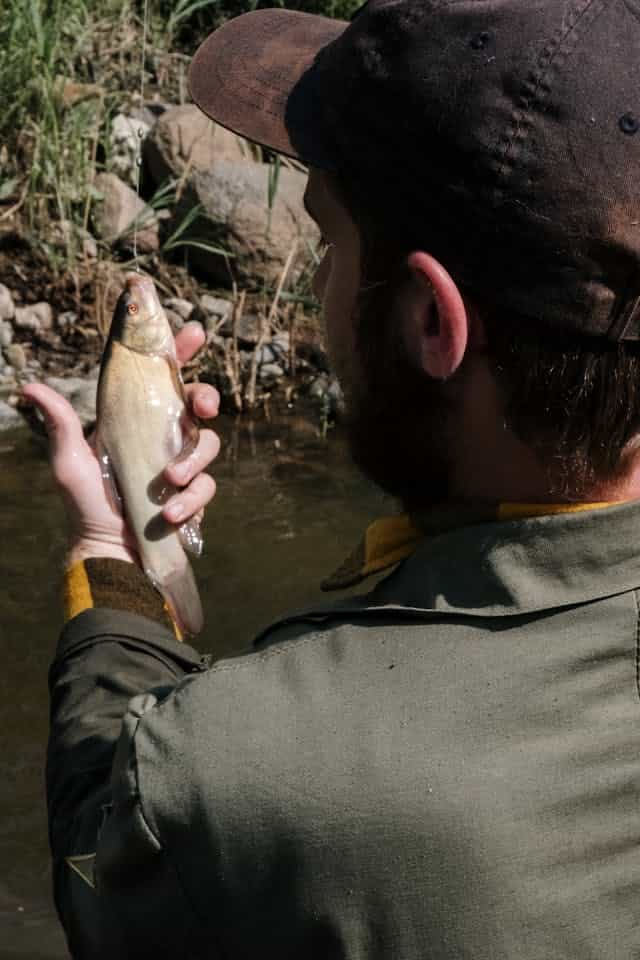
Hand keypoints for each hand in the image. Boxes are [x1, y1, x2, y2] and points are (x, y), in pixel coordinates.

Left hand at [22, 322, 219, 566]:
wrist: (108, 552)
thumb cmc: (85, 504)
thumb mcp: (69, 461)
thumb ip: (60, 424)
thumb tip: (28, 387)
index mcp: (137, 420)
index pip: (163, 379)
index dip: (181, 353)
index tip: (194, 333)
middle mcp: (164, 438)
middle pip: (200, 404)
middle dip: (207, 397)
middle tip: (203, 406)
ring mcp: (183, 466)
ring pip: (209, 444)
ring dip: (194, 460)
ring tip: (168, 480)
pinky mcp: (194, 495)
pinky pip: (207, 487)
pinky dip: (191, 499)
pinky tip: (170, 513)